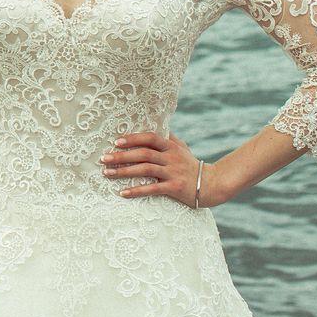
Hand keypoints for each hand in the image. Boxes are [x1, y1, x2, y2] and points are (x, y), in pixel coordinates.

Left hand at [101, 132, 225, 207]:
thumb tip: (155, 123)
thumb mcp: (181, 148)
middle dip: (122, 156)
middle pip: (143, 154)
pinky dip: (136, 191)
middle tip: (103, 158)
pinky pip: (152, 189)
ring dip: (124, 172)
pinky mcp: (174, 188)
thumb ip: (167, 137)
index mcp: (171, 147)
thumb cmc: (191, 164)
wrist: (212, 184)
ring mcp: (173, 173)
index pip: (150, 138)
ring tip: (107, 173)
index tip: (116, 141)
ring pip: (145, 170)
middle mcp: (171, 158)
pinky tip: (123, 193)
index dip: (133, 138)